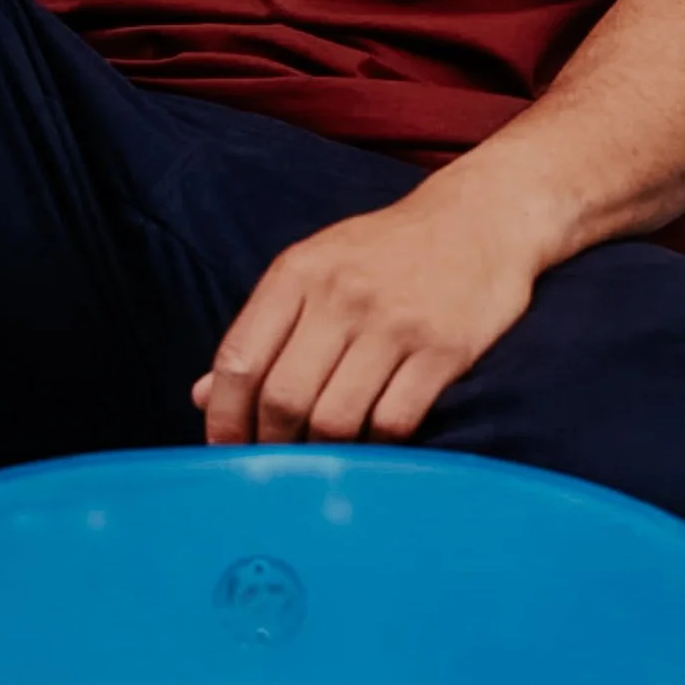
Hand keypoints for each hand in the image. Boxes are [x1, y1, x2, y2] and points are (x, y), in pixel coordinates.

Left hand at [193, 178, 543, 446]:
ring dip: (322, 453)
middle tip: (276, 466)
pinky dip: (375, 446)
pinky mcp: (443, 350)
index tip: (224, 451)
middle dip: (271, 444)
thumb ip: (263, 329)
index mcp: (299, 272)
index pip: (240, 358)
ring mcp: (395, 323)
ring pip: (335, 419)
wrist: (481, 218)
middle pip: (283, 397)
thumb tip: (202, 395)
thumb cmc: (387, 251)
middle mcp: (341, 295)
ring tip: (321, 458)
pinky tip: (371, 442)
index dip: (223, 416)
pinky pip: (394, 422)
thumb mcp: (315, 268)